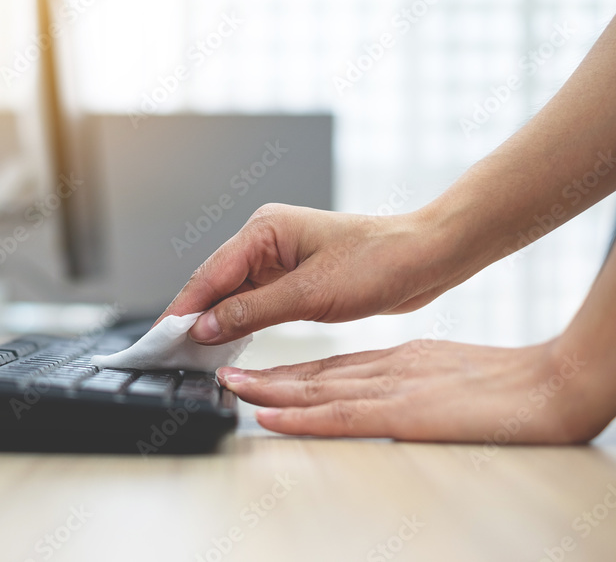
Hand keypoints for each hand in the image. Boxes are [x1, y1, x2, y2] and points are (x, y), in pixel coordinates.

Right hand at [160, 203, 466, 345]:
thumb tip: (205, 327)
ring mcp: (279, 258)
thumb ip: (251, 312)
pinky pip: (255, 301)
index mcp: (264, 229)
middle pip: (216, 283)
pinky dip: (240, 322)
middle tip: (169, 352)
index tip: (161, 337)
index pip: (211, 273)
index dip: (183, 308)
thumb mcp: (309, 294)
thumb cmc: (378, 262)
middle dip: (194, 317)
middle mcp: (266, 239)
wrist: (427, 259)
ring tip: (190, 354)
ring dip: (216, 322)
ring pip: (234, 294)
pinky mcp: (293, 277)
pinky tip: (226, 343)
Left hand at [216, 338, 608, 442]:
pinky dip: (300, 415)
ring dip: (269, 388)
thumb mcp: (445, 372)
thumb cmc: (505, 384)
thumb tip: (386, 393)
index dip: (288, 369)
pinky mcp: (402, 411)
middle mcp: (384, 370)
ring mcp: (391, 389)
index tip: (257, 371)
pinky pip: (339, 414)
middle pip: (312, 372)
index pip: (329, 365)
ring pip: (316, 388)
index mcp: (396, 361)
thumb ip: (410, 380)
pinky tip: (271, 415)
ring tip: (232, 384)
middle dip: (266, 375)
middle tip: (227, 371)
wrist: (547, 387)